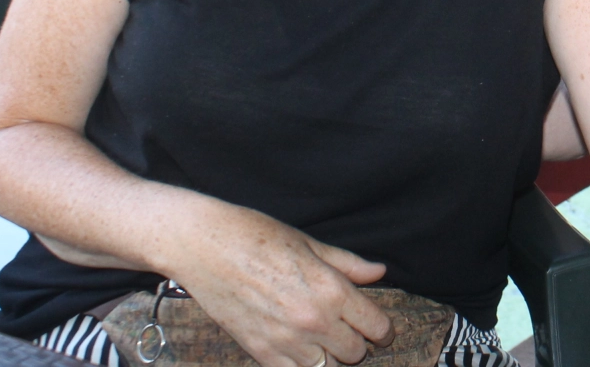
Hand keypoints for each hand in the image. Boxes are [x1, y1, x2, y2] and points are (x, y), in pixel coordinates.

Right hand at [168, 202, 394, 366]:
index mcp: (331, 290)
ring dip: (331, 357)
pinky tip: (301, 352)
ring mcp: (286, 340)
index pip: (375, 326)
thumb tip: (378, 272)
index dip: (384, 332)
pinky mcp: (259, 352)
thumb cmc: (258, 235)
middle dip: (358, 344)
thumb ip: (348, 264)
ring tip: (326, 342)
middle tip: (351, 333)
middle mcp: (313, 321)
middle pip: (355, 354)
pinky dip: (302, 366)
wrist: (205, 246)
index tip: (382, 333)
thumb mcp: (310, 243)